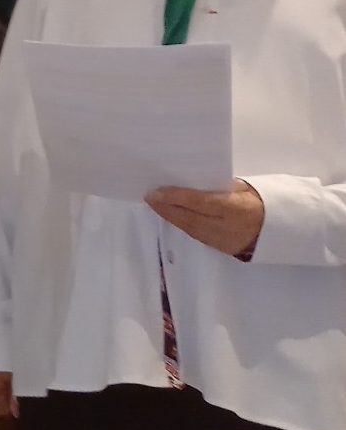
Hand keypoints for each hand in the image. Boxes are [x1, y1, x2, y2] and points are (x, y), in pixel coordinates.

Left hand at [146, 181, 263, 257]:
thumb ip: (223, 186)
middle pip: (191, 217)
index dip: (177, 197)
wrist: (281, 230)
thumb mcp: (247, 189)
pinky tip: (171, 216)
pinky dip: (182, 224)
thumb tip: (195, 181)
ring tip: (155, 205)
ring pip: (190, 228)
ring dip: (171, 216)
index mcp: (238, 208)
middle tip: (149, 196)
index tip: (156, 191)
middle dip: (167, 207)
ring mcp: (224, 240)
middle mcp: (228, 227)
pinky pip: (196, 234)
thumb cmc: (262, 202)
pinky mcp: (221, 248)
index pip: (201, 202)